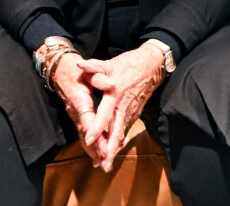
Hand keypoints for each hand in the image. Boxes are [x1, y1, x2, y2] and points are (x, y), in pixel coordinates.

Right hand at [52, 52, 113, 166]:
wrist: (60, 70)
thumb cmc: (75, 69)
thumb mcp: (87, 70)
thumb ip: (99, 77)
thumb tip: (112, 84)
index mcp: (79, 99)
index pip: (87, 119)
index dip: (95, 133)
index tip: (103, 145)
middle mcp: (75, 110)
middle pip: (85, 132)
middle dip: (95, 147)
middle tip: (106, 160)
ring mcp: (74, 115)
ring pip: (82, 135)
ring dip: (92, 149)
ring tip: (102, 162)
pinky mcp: (76, 116)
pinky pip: (82, 133)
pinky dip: (88, 145)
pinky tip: (95, 154)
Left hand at [77, 43, 164, 171]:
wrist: (152, 65)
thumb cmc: (129, 63)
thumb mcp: (110, 63)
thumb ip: (93, 66)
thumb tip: (78, 64)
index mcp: (115, 94)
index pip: (105, 114)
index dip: (97, 128)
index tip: (89, 140)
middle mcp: (123, 105)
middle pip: (116, 131)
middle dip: (110, 150)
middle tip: (103, 166)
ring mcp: (131, 110)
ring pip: (122, 133)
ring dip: (114, 149)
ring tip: (106, 165)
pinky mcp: (135, 112)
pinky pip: (125, 129)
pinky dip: (119, 141)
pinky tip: (113, 150)